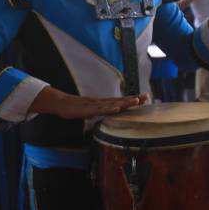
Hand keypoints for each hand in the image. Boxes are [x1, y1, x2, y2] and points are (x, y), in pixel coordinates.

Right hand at [28, 86, 146, 119]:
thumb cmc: (76, 108)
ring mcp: (96, 105)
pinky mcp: (89, 109)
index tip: (145, 97)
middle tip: (146, 97)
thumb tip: (110, 113)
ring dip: (125, 102)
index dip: (133, 99)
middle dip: (133, 99)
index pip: (121, 101)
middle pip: (120, 100)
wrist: (62, 104)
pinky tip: (117, 108)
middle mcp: (102, 102)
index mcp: (104, 103)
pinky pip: (101, 109)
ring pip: (113, 104)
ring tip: (136, 101)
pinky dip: (109, 109)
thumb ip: (101, 111)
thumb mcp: (92, 111)